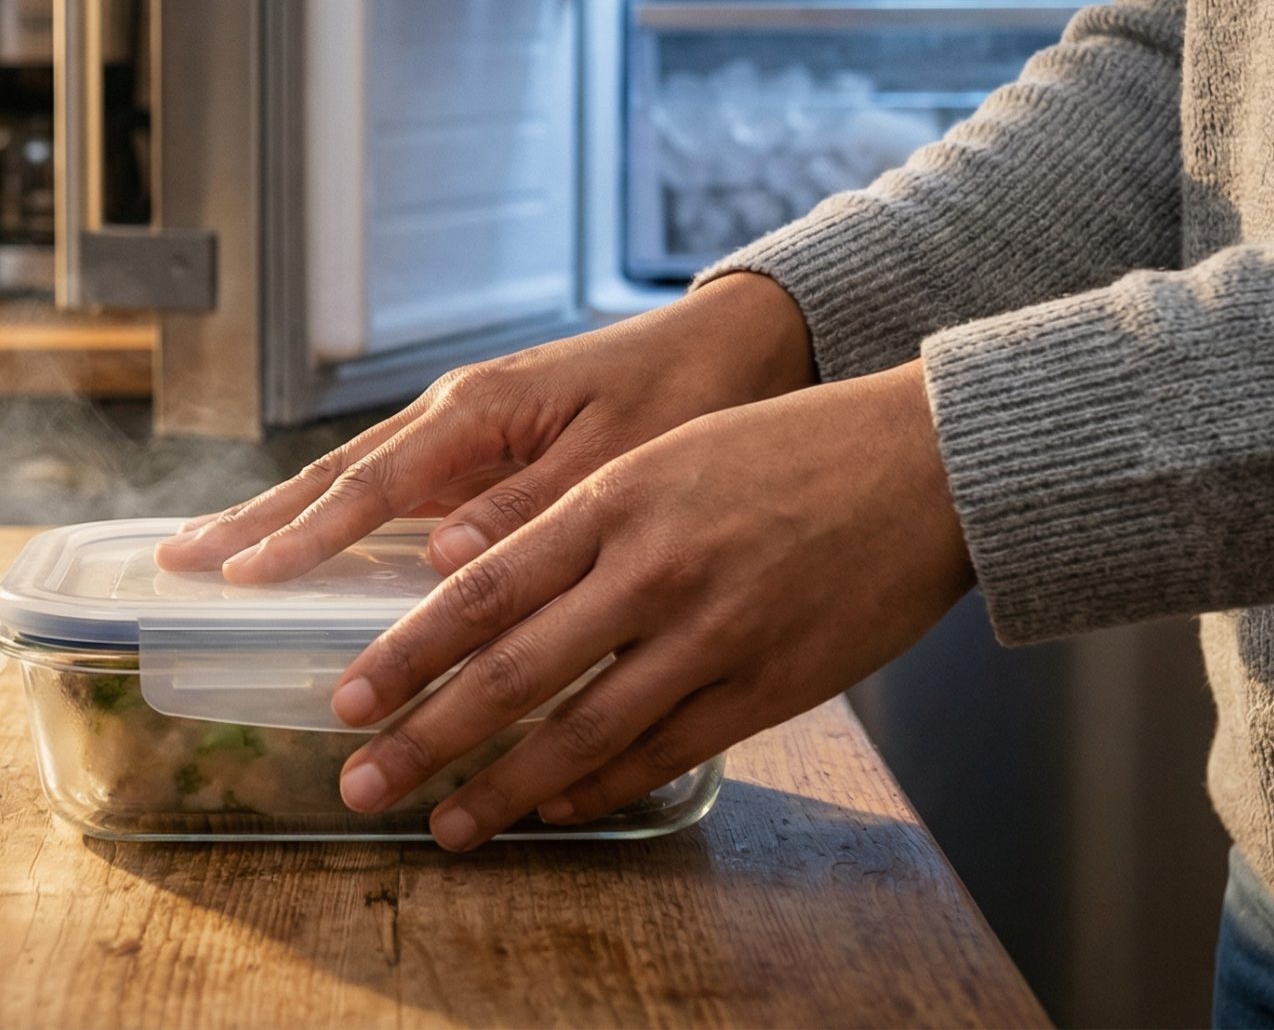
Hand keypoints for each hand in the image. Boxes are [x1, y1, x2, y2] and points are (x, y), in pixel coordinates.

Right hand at [155, 274, 811, 581]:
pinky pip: (388, 485)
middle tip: (176, 565)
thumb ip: (529, 507)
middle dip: (254, 521)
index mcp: (479, 412)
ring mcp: (461, 426)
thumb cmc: (685, 399)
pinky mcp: (479, 442)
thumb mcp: (619, 458)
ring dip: (279, 518)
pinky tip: (304, 546)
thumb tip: (439, 559)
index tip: (242, 578)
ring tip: (209, 554)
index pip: (370, 484)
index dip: (303, 537)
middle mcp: (454, 414)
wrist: (733, 346)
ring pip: (351, 479)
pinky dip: (334, 516)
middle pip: (334, 475)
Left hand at [327, 358, 973, 850]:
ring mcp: (712, 634)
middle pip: (512, 672)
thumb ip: (578, 520)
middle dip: (425, 737)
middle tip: (363, 782)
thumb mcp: (666, 456)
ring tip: (447, 824)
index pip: (481, 590)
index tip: (349, 699)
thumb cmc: (788, 449)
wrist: (924, 464)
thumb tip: (477, 580)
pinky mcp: (767, 686)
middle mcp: (652, 570)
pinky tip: (552, 806)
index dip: (407, 654)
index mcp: (615, 499)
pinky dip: (598, 786)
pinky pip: (662, 751)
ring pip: (580, 732)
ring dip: (501, 788)